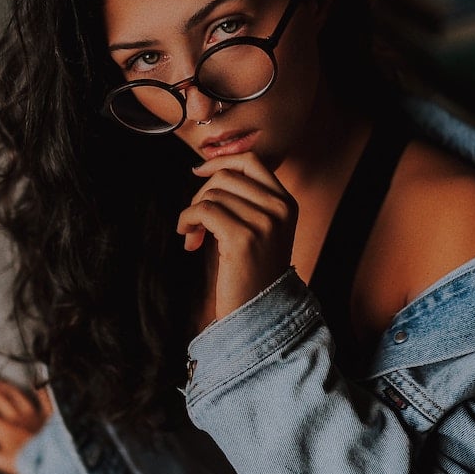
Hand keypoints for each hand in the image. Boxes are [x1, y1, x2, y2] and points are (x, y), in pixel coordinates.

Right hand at [0, 380, 52, 473]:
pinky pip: (44, 399)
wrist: (53, 461)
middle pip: (0, 400)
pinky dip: (40, 391)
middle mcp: (18, 418)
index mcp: (5, 429)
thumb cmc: (27, 463)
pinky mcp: (48, 415)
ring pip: (17, 396)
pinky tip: (36, 384)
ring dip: (6, 388)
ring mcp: (33, 414)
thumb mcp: (1, 461)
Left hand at [177, 153, 297, 319]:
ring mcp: (264, 222)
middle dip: (201, 194)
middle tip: (195, 221)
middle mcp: (280, 208)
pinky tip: (188, 239)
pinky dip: (187, 221)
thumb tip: (210, 167)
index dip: (221, 161)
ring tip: (192, 235)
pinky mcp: (243, 237)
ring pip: (212, 193)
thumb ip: (247, 199)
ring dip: (192, 212)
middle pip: (226, 176)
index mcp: (287, 203)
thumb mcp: (261, 229)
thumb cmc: (253, 272)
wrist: (260, 312)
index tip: (199, 171)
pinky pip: (203, 211)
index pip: (251, 161)